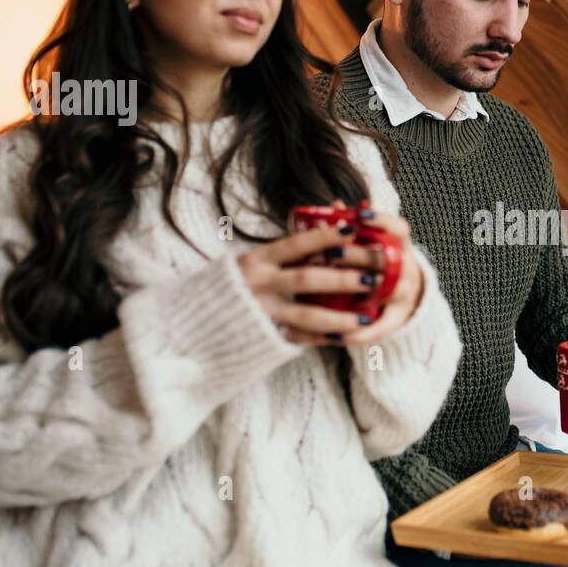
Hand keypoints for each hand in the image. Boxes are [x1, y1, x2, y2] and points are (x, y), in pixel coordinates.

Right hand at [236, 216, 381, 346]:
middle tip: (372, 277)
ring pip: (307, 315)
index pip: (295, 245)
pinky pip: (300, 338)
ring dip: (340, 316)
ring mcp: (262, 313)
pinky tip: (347, 335)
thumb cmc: (232, 285)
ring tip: (367, 316)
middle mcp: (257, 285)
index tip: (352, 230)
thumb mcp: (253, 262)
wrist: (195, 322)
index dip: (324, 237)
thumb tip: (328, 228)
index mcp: (256, 260)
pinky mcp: (265, 337)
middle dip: (343, 278)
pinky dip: (324, 337)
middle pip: (307, 279)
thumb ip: (286, 252)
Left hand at [301, 199, 425, 346]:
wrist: (407, 297)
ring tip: (327, 294)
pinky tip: (333, 335)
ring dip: (357, 292)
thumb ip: (357, 227)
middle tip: (331, 253)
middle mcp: (407, 269)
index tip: (359, 214)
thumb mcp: (377, 245)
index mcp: (402, 247)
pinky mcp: (397, 319)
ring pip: (384, 292)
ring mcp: (404, 295)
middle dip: (359, 256)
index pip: (398, 229)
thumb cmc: (381, 264)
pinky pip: (380, 328)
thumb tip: (335, 204)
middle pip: (386, 260)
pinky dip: (358, 333)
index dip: (381, 221)